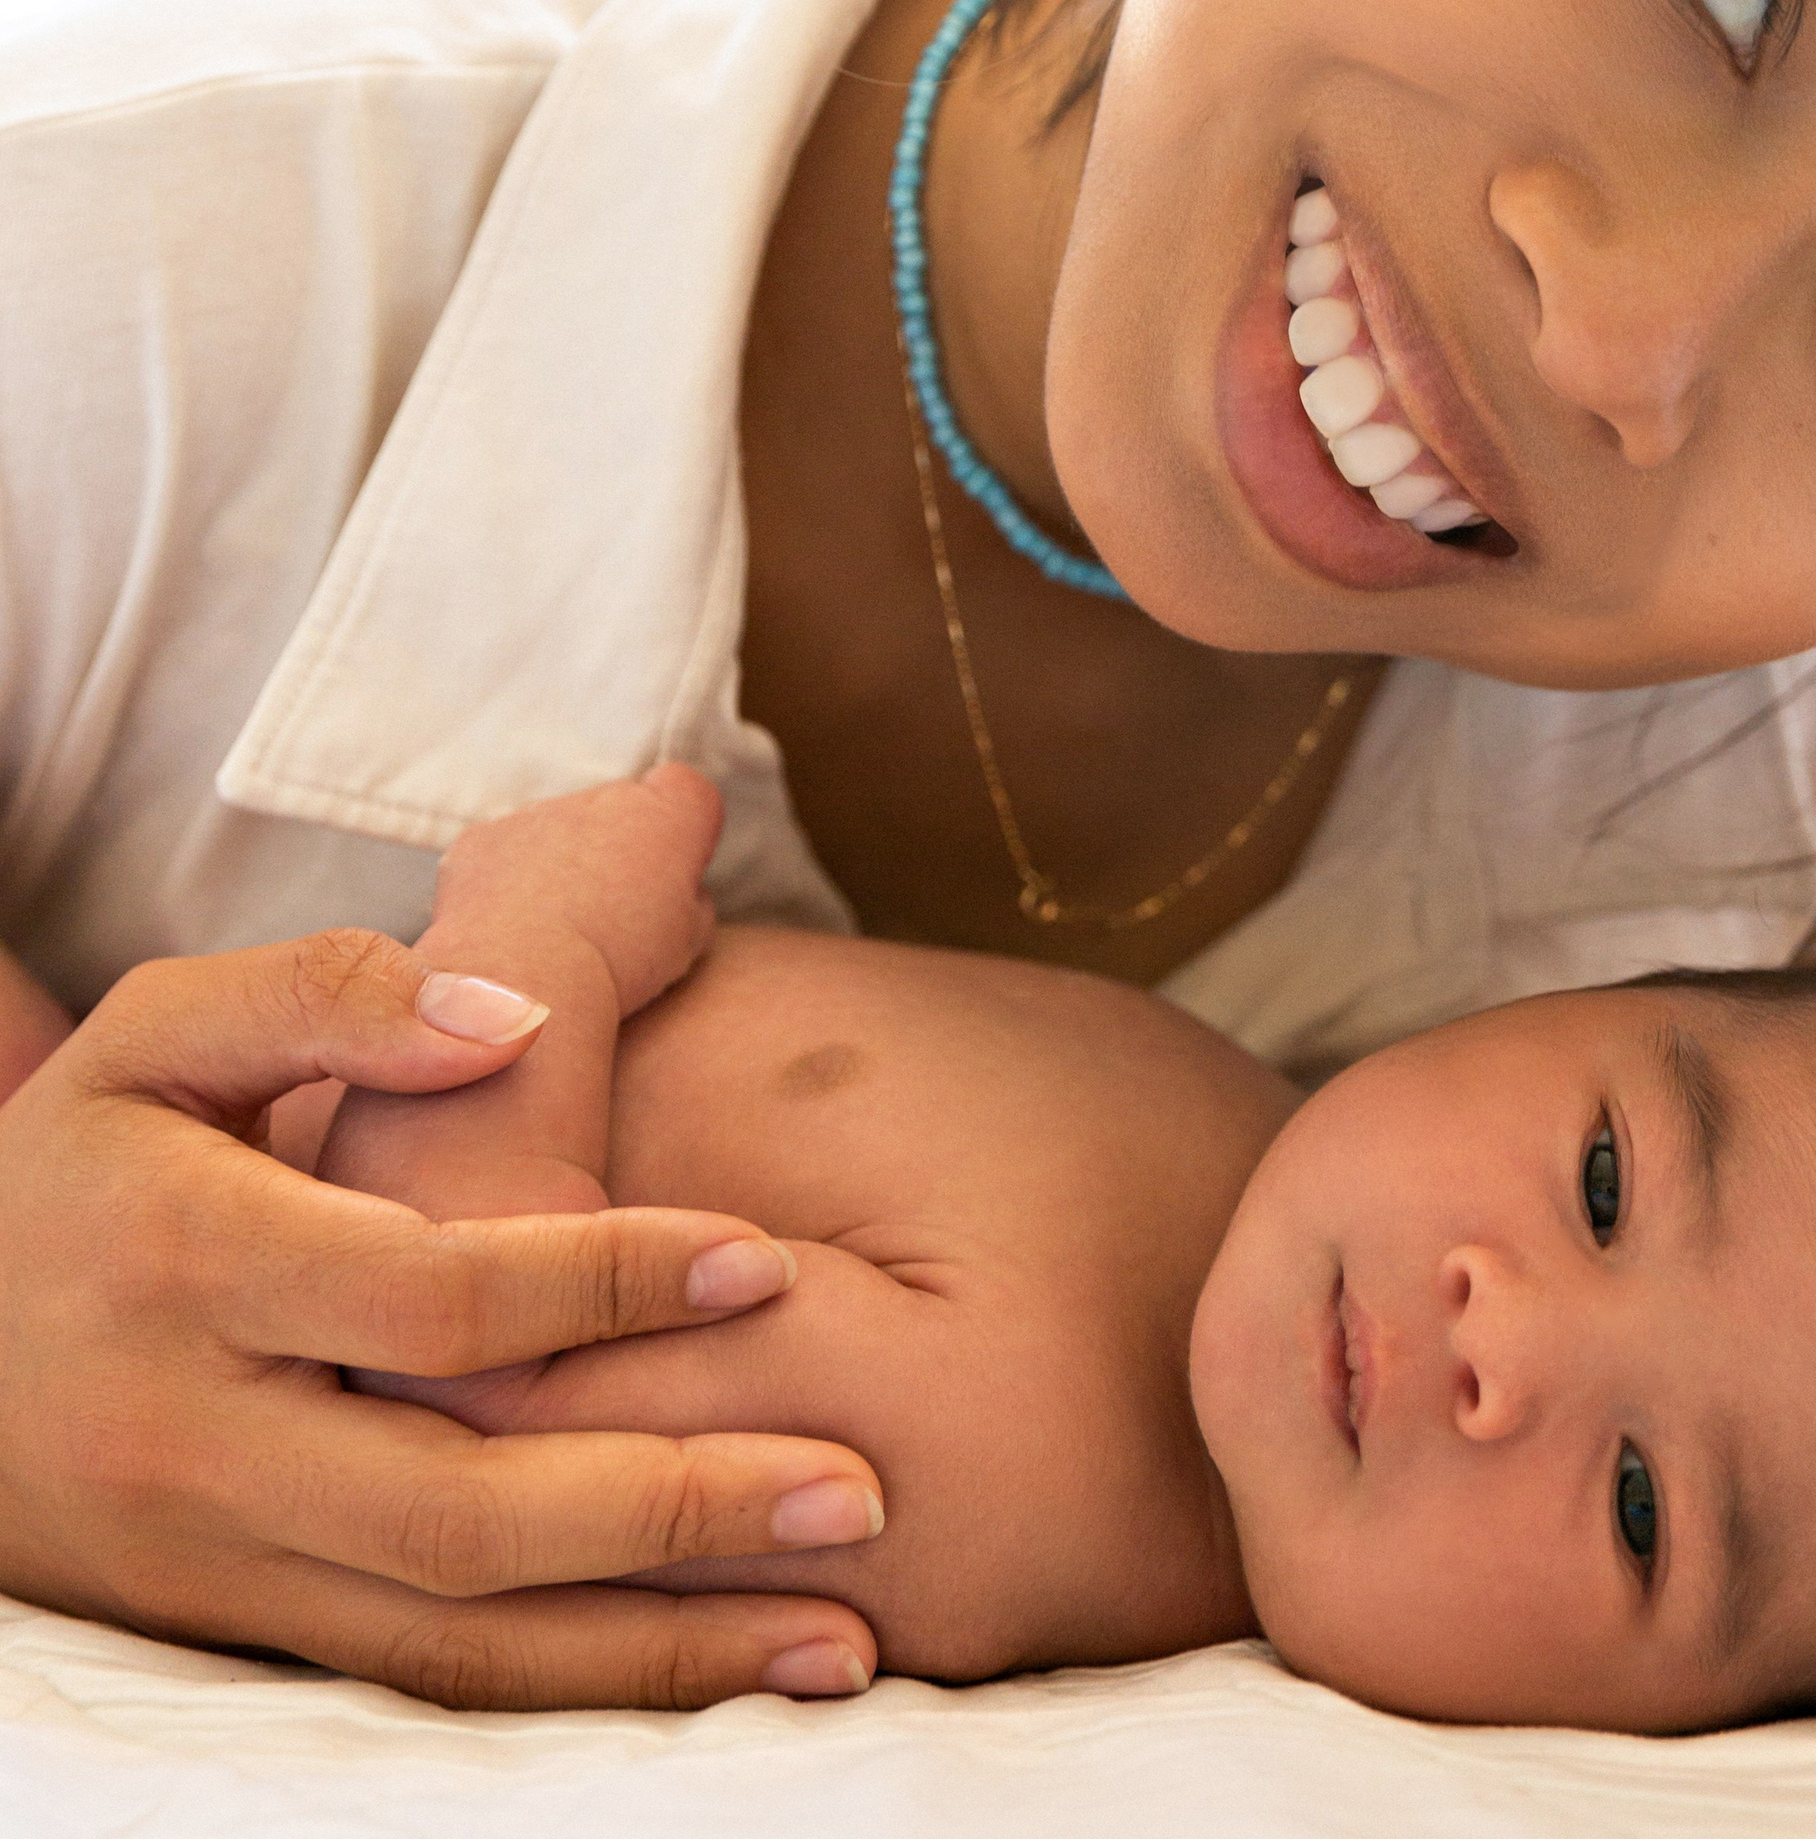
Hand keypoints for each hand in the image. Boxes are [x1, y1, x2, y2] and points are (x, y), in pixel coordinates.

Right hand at [0, 926, 883, 1704]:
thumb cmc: (82, 1163)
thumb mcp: (157, 1037)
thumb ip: (330, 994)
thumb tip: (510, 1015)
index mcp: (187, 1263)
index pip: (431, 1294)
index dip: (607, 1278)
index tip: (767, 1257)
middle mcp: (199, 1439)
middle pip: (462, 1506)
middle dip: (676, 1504)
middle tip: (860, 1484)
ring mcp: (213, 1563)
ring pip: (454, 1639)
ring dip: (659, 1650)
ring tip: (846, 1633)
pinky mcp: (235, 1633)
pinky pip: (418, 1684)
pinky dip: (576, 1693)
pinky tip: (715, 1675)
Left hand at [430, 760, 723, 1018]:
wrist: (524, 982)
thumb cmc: (618, 965)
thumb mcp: (688, 939)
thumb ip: (689, 898)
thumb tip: (676, 892)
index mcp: (663, 816)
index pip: (683, 789)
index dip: (679, 826)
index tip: (669, 870)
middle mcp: (601, 799)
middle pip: (618, 809)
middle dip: (617, 847)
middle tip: (611, 911)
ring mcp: (536, 814)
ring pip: (558, 830)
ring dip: (561, 864)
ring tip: (555, 930)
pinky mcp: (483, 838)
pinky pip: (503, 851)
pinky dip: (508, 881)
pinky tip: (511, 929)